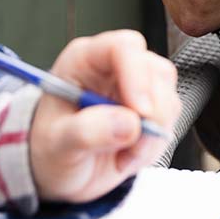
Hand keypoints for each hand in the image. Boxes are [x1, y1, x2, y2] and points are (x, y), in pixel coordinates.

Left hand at [28, 30, 179, 203]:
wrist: (58, 171)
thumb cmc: (49, 149)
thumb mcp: (57, 144)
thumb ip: (87, 132)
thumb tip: (129, 124)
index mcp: (85, 60)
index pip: (122, 48)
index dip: (136, 75)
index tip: (140, 112)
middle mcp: (114, 66)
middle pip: (154, 71)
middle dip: (151, 113)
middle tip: (131, 146)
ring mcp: (136, 85)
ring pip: (167, 96)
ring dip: (152, 134)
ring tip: (123, 154)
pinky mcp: (151, 106)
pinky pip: (170, 119)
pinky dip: (154, 144)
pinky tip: (129, 155)